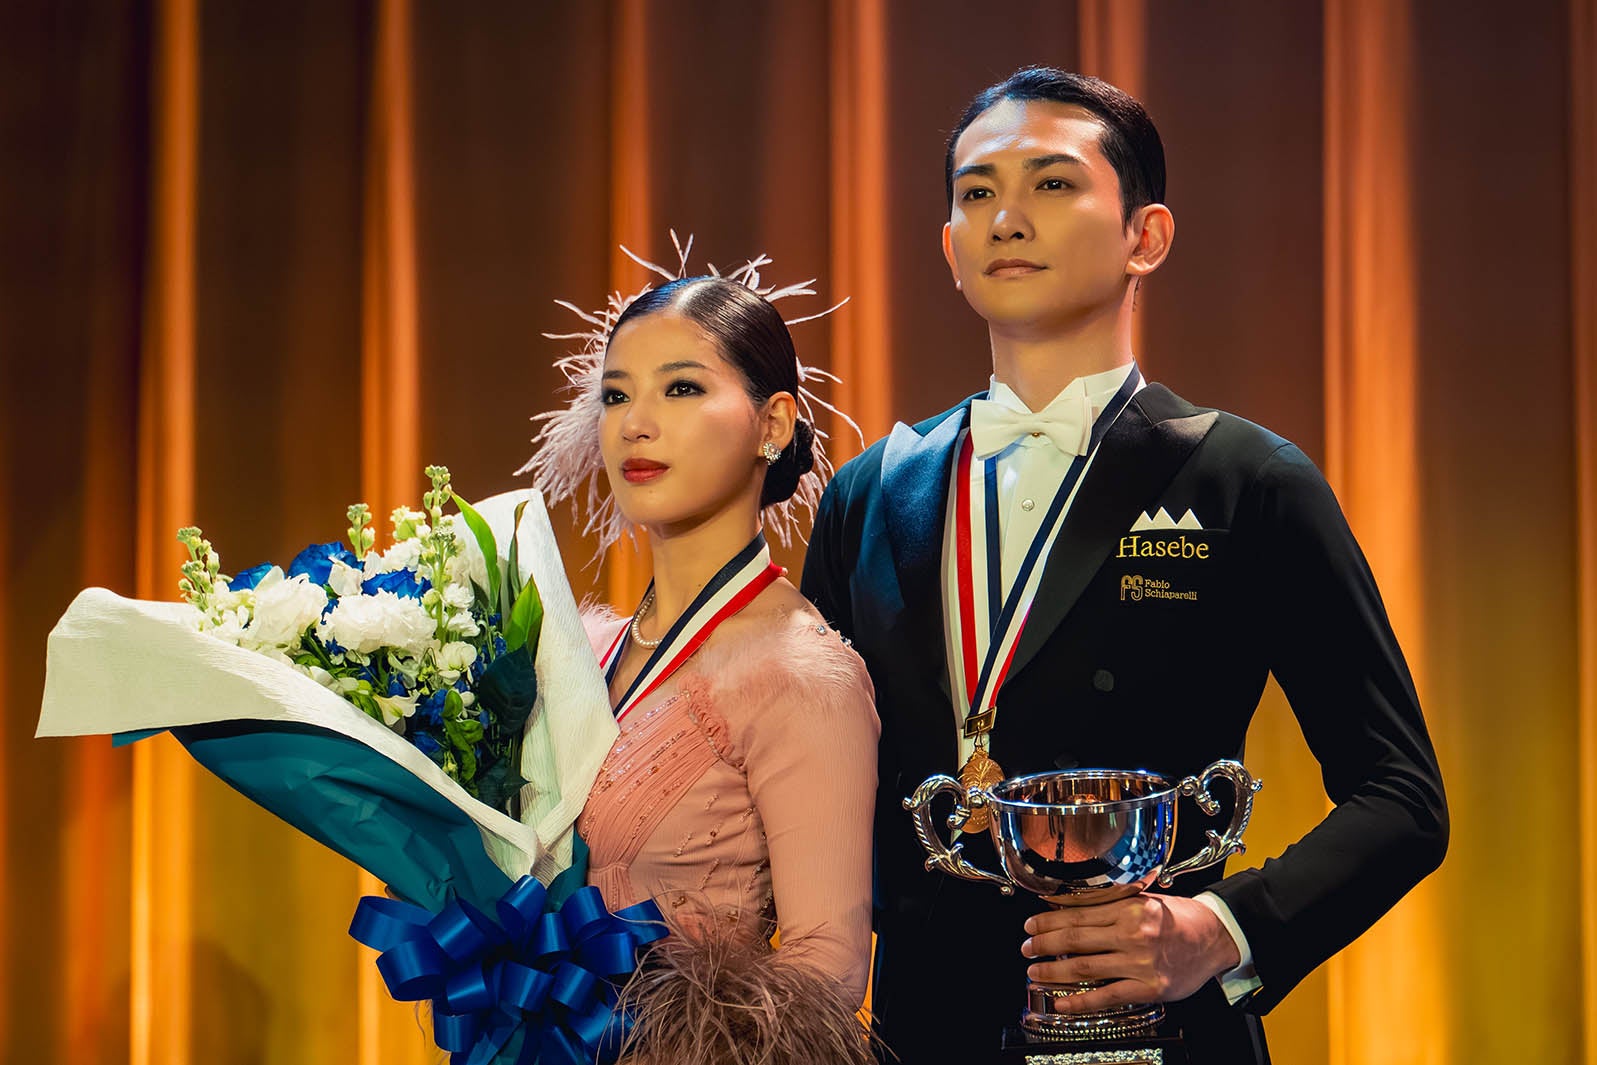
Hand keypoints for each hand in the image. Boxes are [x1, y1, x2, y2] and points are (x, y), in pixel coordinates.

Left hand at [1020, 894, 1239, 1013]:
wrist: (1217, 937)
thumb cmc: (1181, 918)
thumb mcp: (1145, 899)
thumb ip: (1111, 905)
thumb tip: (1069, 907)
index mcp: (1129, 907)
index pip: (1077, 913)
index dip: (1048, 919)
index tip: (1031, 924)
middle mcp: (1132, 933)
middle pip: (1075, 939)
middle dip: (1043, 944)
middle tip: (1026, 948)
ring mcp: (1140, 962)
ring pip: (1085, 967)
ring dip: (1053, 971)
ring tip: (1035, 972)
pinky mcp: (1149, 988)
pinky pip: (1107, 995)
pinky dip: (1080, 1001)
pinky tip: (1062, 1002)